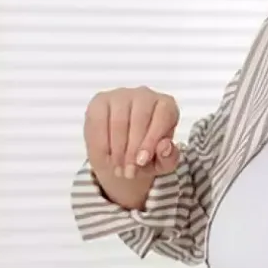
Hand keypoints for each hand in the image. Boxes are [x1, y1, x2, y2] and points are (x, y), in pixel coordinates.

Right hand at [84, 87, 180, 208]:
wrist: (121, 155)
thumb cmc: (145, 155)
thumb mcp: (161, 163)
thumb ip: (169, 158)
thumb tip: (165, 146)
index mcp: (166, 106)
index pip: (162, 116)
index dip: (151, 140)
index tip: (141, 161)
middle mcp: (145, 95)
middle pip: (139, 119)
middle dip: (132, 150)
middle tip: (128, 172)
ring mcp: (121, 95)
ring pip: (119, 121)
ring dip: (117, 150)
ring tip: (118, 168)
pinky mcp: (100, 100)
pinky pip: (99, 121)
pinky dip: (102, 143)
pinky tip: (106, 156)